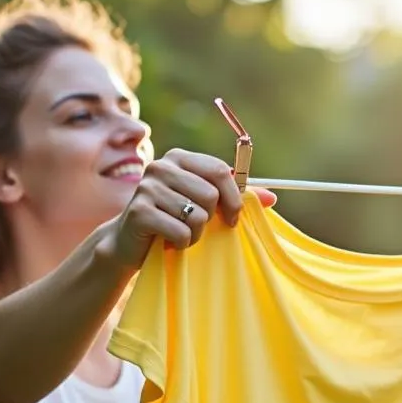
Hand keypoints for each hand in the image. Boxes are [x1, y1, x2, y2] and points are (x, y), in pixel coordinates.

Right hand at [104, 148, 276, 269]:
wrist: (130, 242)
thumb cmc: (173, 220)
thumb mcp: (204, 206)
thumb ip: (235, 198)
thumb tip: (272, 198)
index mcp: (180, 158)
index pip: (221, 172)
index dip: (234, 199)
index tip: (233, 219)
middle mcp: (162, 167)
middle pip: (210, 195)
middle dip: (209, 219)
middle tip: (195, 227)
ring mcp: (148, 188)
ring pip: (197, 216)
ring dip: (195, 234)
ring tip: (180, 233)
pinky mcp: (139, 212)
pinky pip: (181, 232)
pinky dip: (181, 244)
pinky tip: (168, 241)